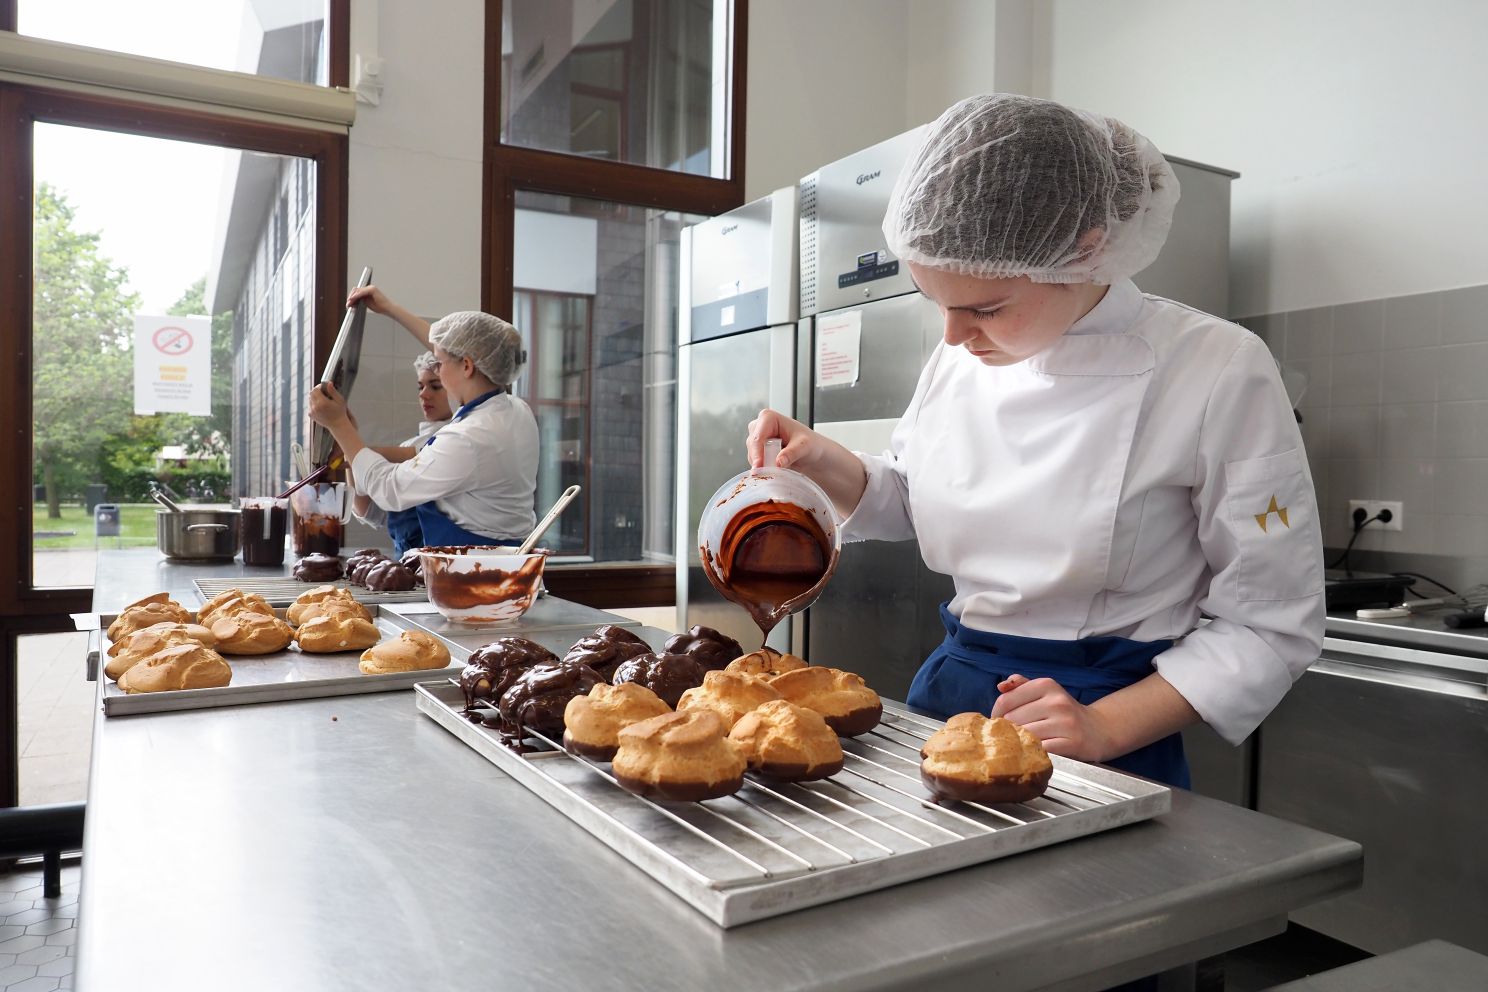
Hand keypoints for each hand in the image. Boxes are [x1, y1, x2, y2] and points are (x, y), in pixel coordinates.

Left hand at [308, 381, 351, 429]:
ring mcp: (312, 411)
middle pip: (311, 393)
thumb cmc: (340, 412)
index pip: (315, 390)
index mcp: (322, 402)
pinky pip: (310, 405)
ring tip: (324, 400)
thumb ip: (333, 391)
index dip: (319, 386)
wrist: (337, 425)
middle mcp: (315, 407)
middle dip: (317, 391)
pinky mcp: (311, 415)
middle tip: (324, 392)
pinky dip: (314, 404)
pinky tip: (321, 406)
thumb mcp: (340, 400)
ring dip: (315, 397)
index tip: (324, 387)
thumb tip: (328, 383)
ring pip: (310, 399)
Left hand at [347, 284, 392, 313]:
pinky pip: (362, 292)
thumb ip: (361, 300)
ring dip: (352, 297)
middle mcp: (369, 287)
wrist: (388, 308)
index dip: (351, 297)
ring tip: (349, 303)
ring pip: (358, 290)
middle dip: (350, 297)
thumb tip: (352, 301)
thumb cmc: (380, 307)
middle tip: (347, 304)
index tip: (348, 303)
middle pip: (356, 290)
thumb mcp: (367, 303)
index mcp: (368, 290)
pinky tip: (353, 299)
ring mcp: (371, 288)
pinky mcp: (372, 289)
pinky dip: (356, 295)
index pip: (357, 291)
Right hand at [746, 408, 826, 470]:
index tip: (760, 467)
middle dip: (761, 460)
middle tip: (774, 470)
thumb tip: (778, 462)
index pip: (758, 437)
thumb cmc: (810, 443)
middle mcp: (759, 426)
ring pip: (752, 456)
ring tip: (781, 467)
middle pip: (753, 447)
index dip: (758, 453)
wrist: (812, 452)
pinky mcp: (757, 450)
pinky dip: (763, 468)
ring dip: (763, 465)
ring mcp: (757, 438)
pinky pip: (754, 462)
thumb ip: (792, 453)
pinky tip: (776, 468)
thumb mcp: (804, 446)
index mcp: (768, 417)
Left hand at [990, 675, 1118, 761]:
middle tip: (1012, 736)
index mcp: (1046, 685)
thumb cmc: (1064, 711)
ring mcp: (1065, 723)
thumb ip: (1021, 686)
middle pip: (1013, 719)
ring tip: (1023, 744)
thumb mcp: (1046, 692)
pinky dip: (1034, 752)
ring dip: (1020, 742)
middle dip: (1008, 730)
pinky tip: (1036, 752)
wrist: (1099, 730)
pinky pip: (1041, 750)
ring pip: (1025, 735)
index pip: (1006, 700)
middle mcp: (1056, 702)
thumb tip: (1001, 686)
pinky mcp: (1072, 743)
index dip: (996, 714)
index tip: (999, 722)